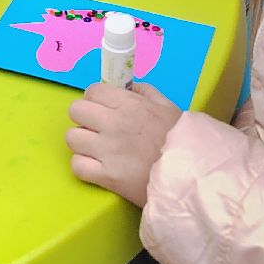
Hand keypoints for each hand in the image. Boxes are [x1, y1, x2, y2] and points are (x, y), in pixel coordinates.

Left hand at [66, 83, 182, 206]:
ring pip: (72, 138)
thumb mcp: (168, 107)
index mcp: (129, 104)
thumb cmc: (182, 140)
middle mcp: (113, 124)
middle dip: (84, 117)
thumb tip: (127, 87)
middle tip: (96, 128)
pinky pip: (77, 166)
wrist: (192, 177)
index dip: (95, 98)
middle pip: (76, 111)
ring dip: (82, 142)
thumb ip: (146, 92)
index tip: (102, 108)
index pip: (92, 91)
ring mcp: (107, 151)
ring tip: (95, 149)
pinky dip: (83, 166)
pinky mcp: (106, 176)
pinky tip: (96, 166)